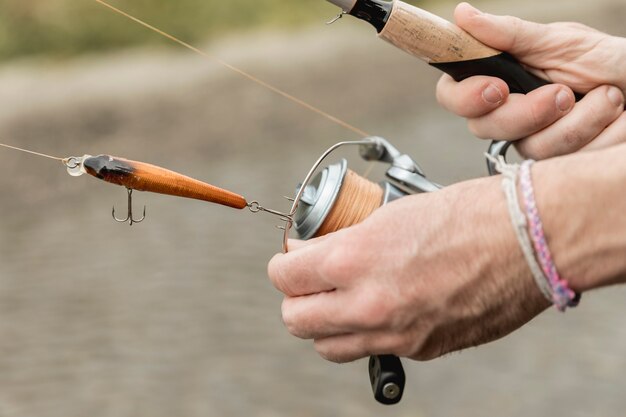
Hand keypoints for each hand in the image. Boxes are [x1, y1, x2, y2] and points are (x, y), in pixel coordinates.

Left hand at [268, 177, 548, 362]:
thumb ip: (348, 240)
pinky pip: (372, 350)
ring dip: (324, 324)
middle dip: (295, 298)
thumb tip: (319, 252)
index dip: (283, 265)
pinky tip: (381, 308)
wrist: (527, 240)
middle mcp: (367, 304)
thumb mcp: (392, 214)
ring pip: (327, 346)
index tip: (292, 258)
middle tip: (308, 281)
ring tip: (339, 300)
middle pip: (295, 320)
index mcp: (353, 260)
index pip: (285, 276)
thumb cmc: (466, 214)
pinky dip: (366, 333)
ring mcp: (395, 334)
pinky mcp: (421, 350)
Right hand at [436, 2, 625, 158]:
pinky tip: (613, 118)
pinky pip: (564, 161)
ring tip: (608, 97)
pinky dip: (597, 135)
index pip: (453, 96)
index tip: (497, 88)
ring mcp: (532, 140)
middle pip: (485, 128)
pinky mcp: (558, 163)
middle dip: (529, 112)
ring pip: (530, 147)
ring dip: (577, 121)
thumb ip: (509, 34)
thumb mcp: (558, 41)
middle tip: (564, 93)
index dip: (465, 98)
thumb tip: (462, 15)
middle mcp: (508, 113)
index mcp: (497, 80)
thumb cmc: (605, 59)